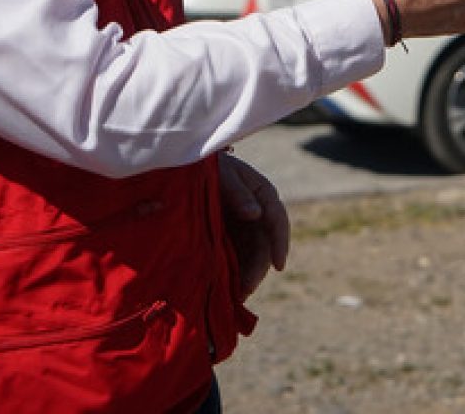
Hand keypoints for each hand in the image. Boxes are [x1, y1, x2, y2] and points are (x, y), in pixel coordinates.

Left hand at [218, 151, 289, 299]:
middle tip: (244, 290)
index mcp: (263, 193)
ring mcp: (244, 227)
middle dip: (257, 269)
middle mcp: (258, 213)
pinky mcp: (229, 239)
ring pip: (252, 256)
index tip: (279, 265)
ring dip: (245, 276)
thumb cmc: (208, 167)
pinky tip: (224, 289)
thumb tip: (255, 214)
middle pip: (266, 245)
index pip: (277, 220)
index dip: (280, 243)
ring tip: (232, 297)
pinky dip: (233, 274)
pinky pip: (236, 259)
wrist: (185, 170)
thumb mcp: (222, 175)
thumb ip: (238, 192)